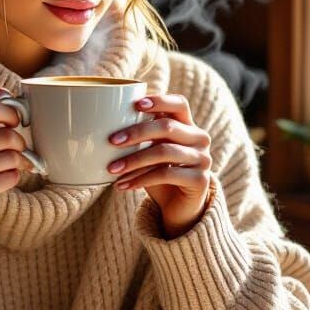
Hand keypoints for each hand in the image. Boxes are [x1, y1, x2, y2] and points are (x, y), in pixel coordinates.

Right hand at [0, 87, 31, 232]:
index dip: (11, 113)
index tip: (15, 121)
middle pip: (7, 135)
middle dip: (19, 142)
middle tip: (18, 147)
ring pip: (12, 158)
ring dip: (18, 161)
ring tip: (12, 163)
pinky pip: (11, 177)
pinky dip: (13, 176)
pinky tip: (2, 178)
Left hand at [107, 93, 212, 237]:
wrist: (179, 208)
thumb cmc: (159, 175)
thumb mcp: (150, 152)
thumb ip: (141, 138)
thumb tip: (106, 125)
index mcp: (188, 125)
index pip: (179, 104)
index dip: (159, 101)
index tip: (135, 105)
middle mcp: (200, 139)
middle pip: (168, 127)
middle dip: (137, 132)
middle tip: (112, 141)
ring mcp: (203, 159)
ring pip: (164, 152)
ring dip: (134, 160)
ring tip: (112, 169)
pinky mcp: (201, 180)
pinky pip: (166, 175)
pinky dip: (141, 179)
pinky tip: (124, 185)